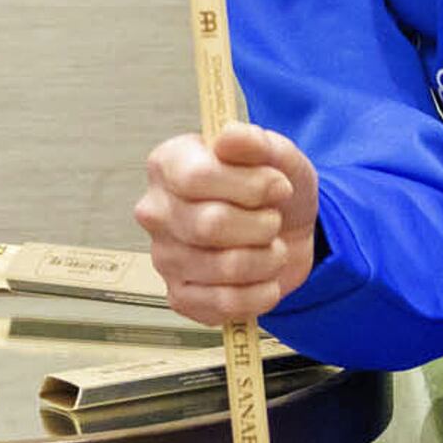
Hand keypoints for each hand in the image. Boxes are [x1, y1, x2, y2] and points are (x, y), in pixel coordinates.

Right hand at [134, 122, 320, 326]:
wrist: (286, 233)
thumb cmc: (272, 190)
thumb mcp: (277, 155)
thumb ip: (255, 142)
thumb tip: (229, 137)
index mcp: (169, 164)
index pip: (196, 178)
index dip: (248, 186)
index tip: (278, 185)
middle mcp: (156, 211)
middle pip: (210, 225)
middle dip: (262, 225)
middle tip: (274, 220)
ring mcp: (164, 257)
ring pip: (224, 268)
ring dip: (267, 260)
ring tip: (272, 248)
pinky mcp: (180, 296)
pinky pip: (224, 304)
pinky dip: (260, 294)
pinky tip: (265, 279)